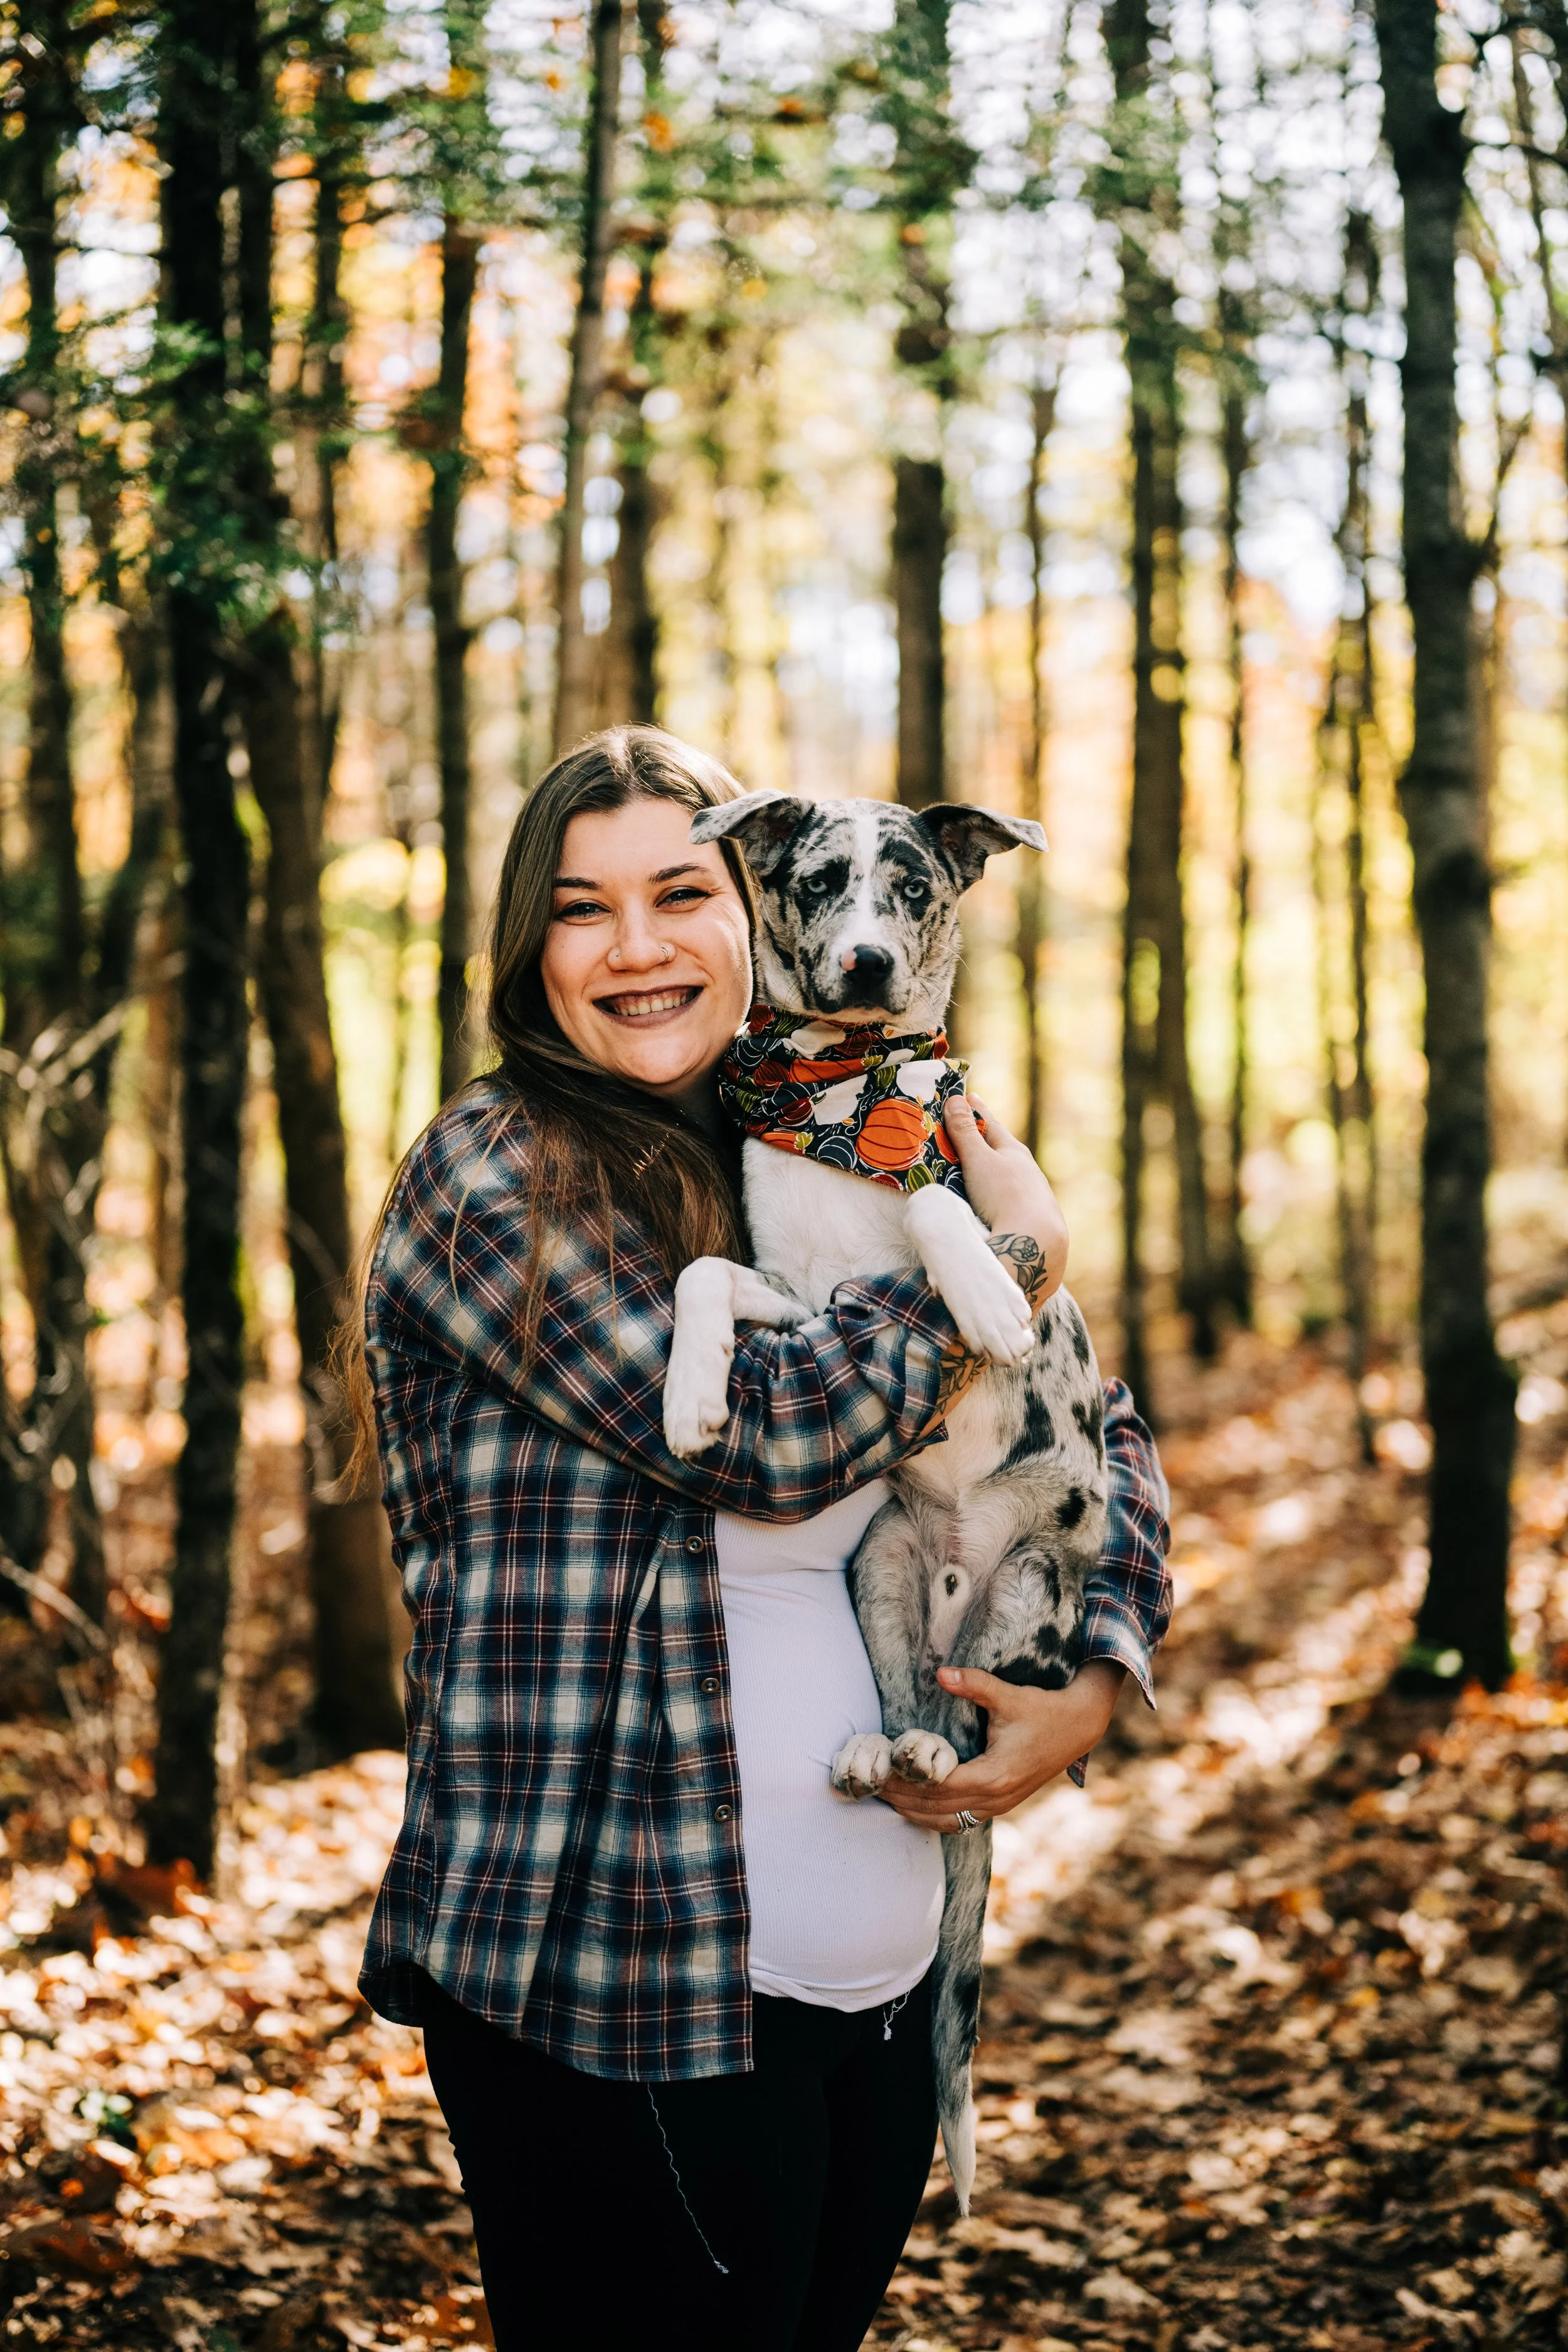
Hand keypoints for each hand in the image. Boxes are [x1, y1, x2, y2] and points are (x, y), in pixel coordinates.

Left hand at [875, 1661, 1125, 1832]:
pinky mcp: (1003, 1804)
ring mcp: (1001, 1805)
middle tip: (872, 1787)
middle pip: (938, 1808)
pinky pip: (963, 1820)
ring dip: (917, 1812)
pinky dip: (936, 1817)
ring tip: (887, 1799)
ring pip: (949, 1820)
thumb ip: (974, 1685)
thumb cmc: (1043, 1711)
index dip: (907, 1783)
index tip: (881, 1772)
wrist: (1079, 1728)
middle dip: (903, 1799)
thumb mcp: (1009, 1696)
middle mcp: (997, 1798)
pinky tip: (917, 1809)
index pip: (939, 1787)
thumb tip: (940, 1673)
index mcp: (995, 1775)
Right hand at [942, 1096, 1067, 1297]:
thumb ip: (965, 1132)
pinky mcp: (1031, 1215)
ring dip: (992, 1167)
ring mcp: (1032, 1193)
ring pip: (1008, 1173)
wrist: (1034, 1242)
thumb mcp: (979, 1160)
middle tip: (968, 1128)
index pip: (990, 1123)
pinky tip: (994, 1198)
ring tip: (978, 1163)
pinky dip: (997, 1190)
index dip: (976, 1110)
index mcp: (1013, 1150)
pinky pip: (1009, 1195)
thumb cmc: (1003, 1195)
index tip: (968, 1096)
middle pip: (1001, 1148)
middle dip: (984, 1138)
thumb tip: (956, 1099)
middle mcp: (1026, 1169)